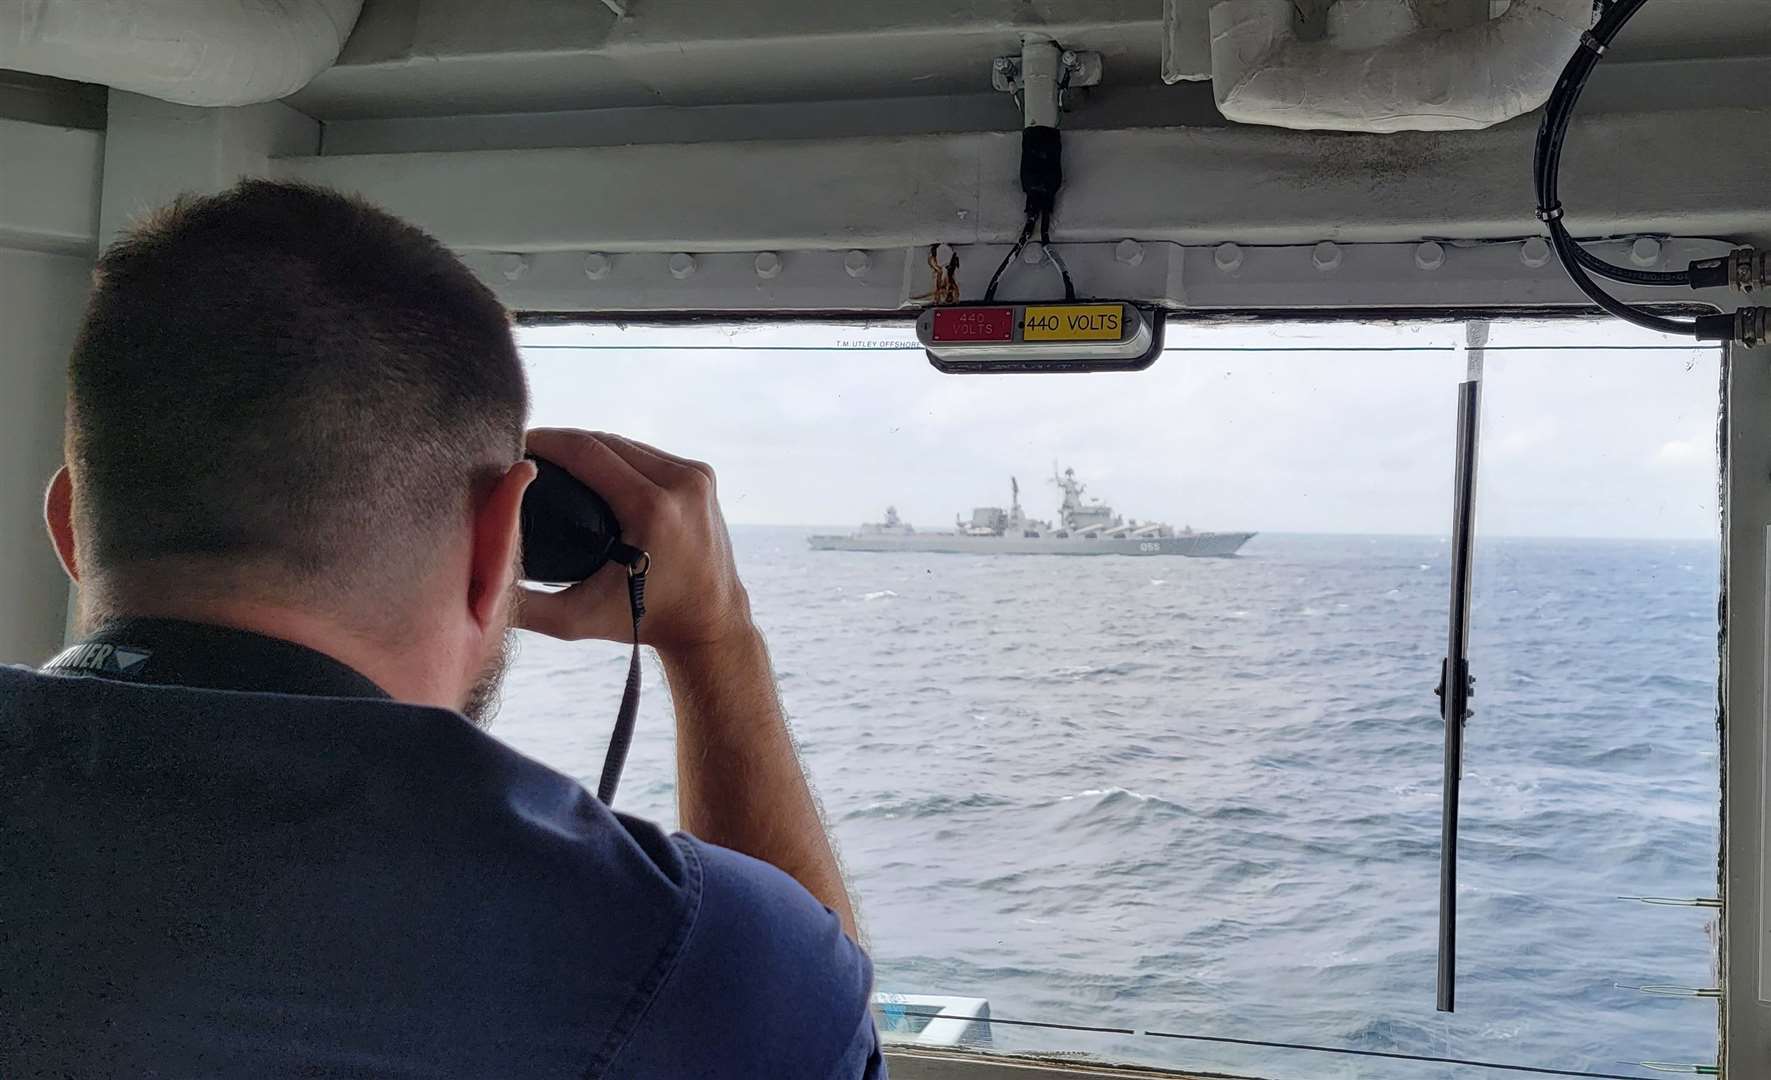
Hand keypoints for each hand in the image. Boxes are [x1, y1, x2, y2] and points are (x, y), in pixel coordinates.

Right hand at [517, 429, 753, 655]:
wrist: (709, 623)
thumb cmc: (641, 621)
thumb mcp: (577, 619)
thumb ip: (524, 605)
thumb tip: (477, 578)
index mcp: (654, 509)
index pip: (587, 452)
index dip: (546, 441)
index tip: (514, 444)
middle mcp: (682, 485)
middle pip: (606, 442)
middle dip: (562, 441)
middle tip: (526, 451)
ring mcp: (697, 477)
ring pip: (627, 444)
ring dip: (588, 445)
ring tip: (552, 455)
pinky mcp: (703, 476)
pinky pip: (649, 453)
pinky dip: (617, 455)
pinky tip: (590, 461)